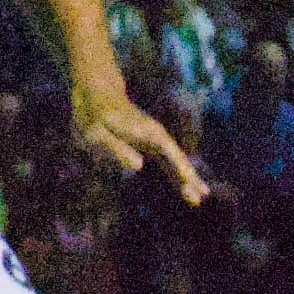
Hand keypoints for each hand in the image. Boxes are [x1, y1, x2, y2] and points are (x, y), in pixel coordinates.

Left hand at [72, 78, 210, 206]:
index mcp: (147, 132)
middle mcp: (156, 135)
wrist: (97, 95)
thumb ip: (116, 148)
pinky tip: (184, 186)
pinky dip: (176, 175)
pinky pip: (166, 163)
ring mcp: (154, 140)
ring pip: (174, 162)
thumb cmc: (94, 115)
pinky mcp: (149, 145)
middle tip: (199, 198)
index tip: (188, 182)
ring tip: (198, 199)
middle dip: (188, 178)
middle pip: (176, 159)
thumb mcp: (97, 133)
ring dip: (186, 180)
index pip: (169, 152)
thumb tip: (139, 166)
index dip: (179, 168)